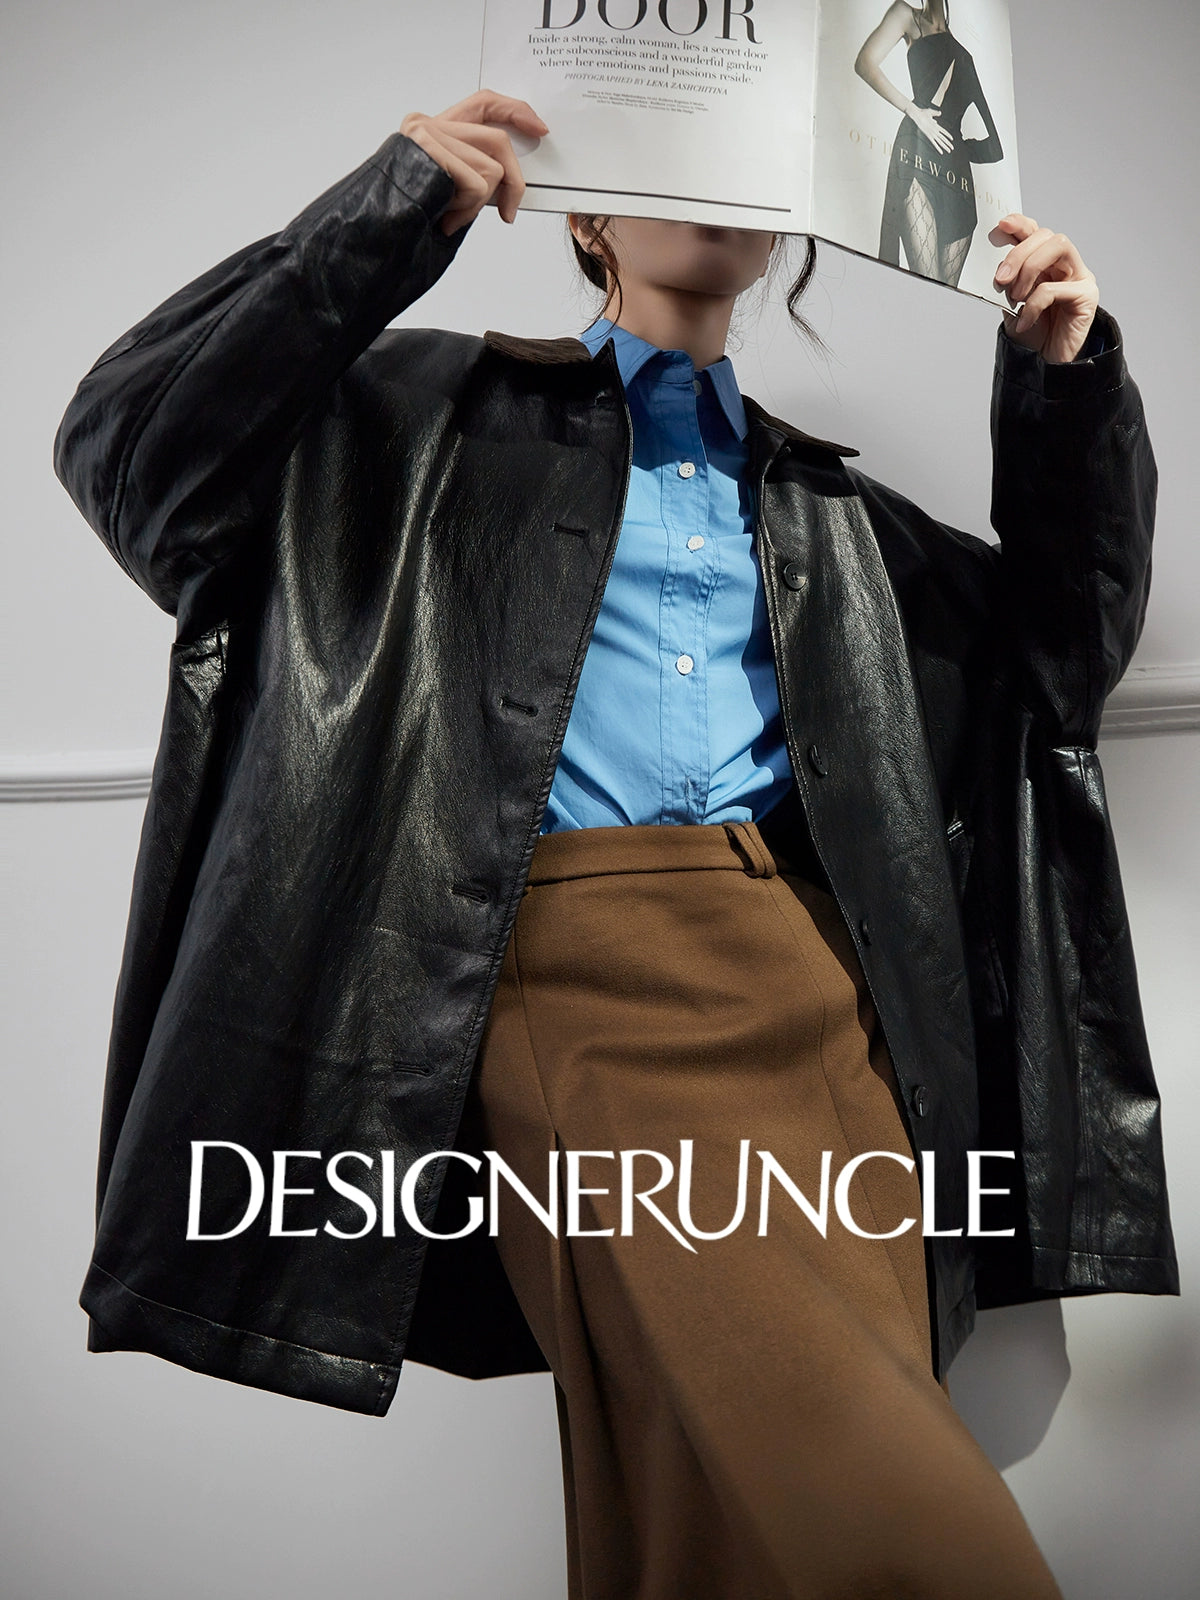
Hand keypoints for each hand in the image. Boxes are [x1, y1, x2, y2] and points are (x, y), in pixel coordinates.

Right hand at [400, 90, 547, 235]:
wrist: (379, 229)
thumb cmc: (412, 214)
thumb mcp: (449, 190)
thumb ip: (473, 172)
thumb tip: (511, 183)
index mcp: (436, 128)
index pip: (484, 102)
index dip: (515, 111)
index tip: (539, 128)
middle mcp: (429, 124)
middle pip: (498, 142)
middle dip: (513, 183)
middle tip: (509, 212)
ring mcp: (428, 134)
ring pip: (491, 170)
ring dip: (478, 206)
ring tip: (452, 218)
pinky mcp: (430, 149)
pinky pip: (477, 185)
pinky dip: (468, 212)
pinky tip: (445, 220)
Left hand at [910, 105, 952, 153]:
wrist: (917, 115)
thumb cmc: (922, 113)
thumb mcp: (931, 112)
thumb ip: (936, 113)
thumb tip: (940, 113)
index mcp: (935, 126)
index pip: (943, 132)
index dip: (948, 135)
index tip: (952, 139)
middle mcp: (934, 131)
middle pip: (943, 139)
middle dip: (947, 144)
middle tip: (952, 149)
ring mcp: (932, 134)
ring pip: (940, 142)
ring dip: (945, 147)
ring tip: (949, 151)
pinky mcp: (928, 136)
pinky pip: (934, 143)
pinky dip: (938, 148)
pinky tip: (941, 152)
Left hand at [990, 215, 1099, 363]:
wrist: (1043, 366)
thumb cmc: (1030, 334)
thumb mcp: (1010, 302)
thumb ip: (1008, 279)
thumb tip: (994, 261)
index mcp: (1046, 263)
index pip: (1036, 233)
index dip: (1020, 224)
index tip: (1001, 225)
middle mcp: (1065, 265)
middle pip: (1046, 236)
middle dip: (1018, 253)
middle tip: (1000, 279)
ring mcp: (1079, 277)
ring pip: (1058, 247)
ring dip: (1029, 268)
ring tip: (1014, 297)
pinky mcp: (1087, 296)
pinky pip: (1056, 287)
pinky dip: (1033, 304)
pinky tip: (1024, 322)